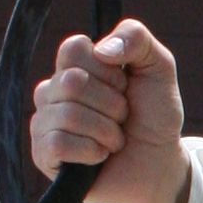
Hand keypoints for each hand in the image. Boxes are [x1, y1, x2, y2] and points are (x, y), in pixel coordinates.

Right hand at [30, 19, 190, 202]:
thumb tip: (101, 49)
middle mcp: (53, 91)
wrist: (159, 163)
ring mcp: (45, 122)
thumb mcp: (158, 68)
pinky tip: (100, 156)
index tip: (124, 84)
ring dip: (107, 131)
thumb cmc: (155, 115)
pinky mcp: (43, 154)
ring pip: (69, 114)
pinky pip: (59, 144)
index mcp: (75, 66)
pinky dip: (91, 152)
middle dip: (112, 103)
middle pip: (72, 82)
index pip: (73, 48)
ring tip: (115, 139)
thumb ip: (136, 39)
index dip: (108, 70)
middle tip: (122, 116)